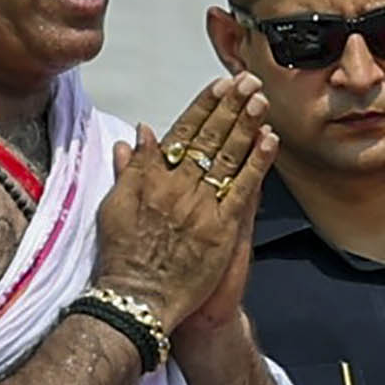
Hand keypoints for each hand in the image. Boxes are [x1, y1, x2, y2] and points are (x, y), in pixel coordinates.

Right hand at [91, 72, 270, 339]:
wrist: (138, 303)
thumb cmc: (123, 259)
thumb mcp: (116, 205)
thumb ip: (131, 168)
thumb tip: (140, 134)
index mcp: (154, 176)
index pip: (184, 131)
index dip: (203, 106)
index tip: (219, 85)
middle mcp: (179, 186)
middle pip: (209, 137)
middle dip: (230, 106)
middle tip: (247, 81)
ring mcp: (202, 206)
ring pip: (228, 156)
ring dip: (246, 125)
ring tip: (260, 100)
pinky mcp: (220, 230)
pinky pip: (242, 190)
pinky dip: (257, 164)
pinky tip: (269, 141)